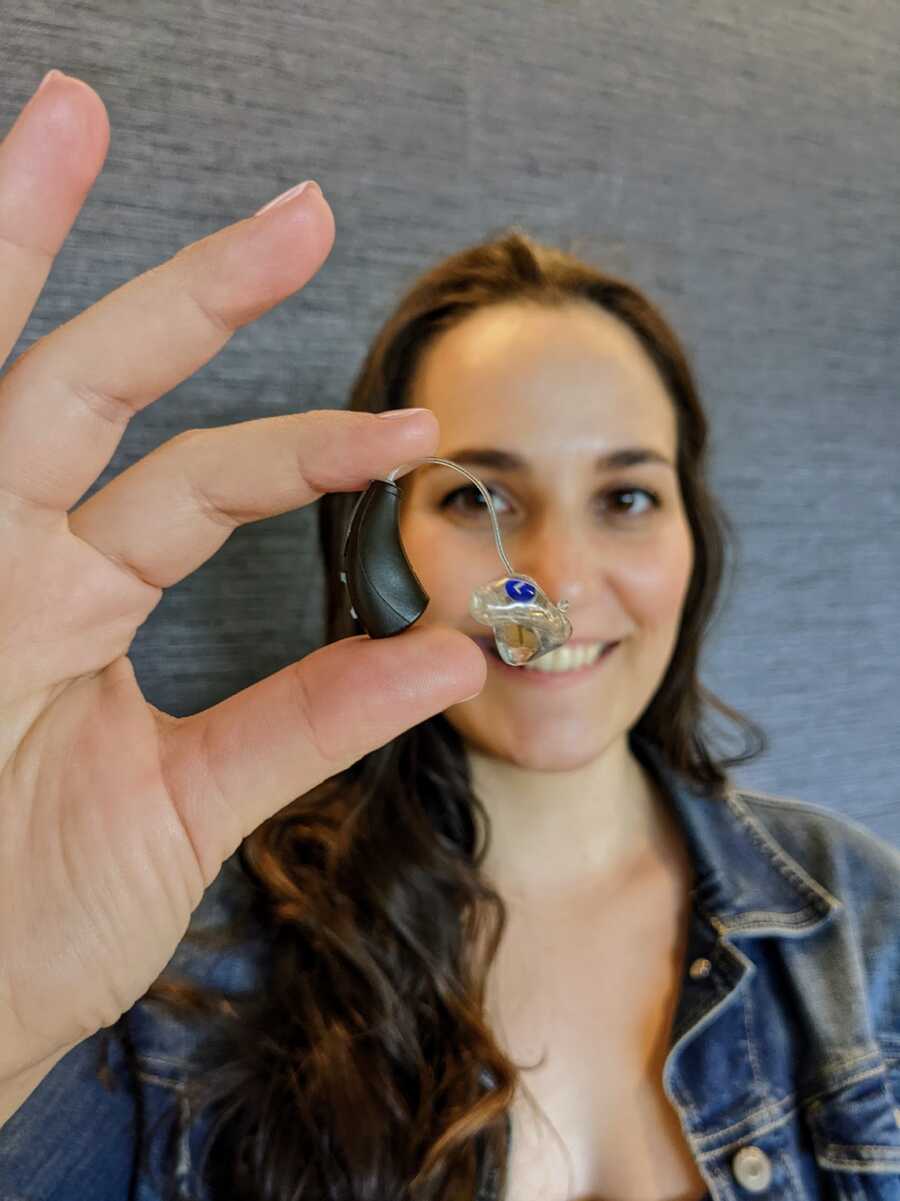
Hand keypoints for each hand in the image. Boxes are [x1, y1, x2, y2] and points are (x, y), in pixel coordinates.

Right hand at [0, 71, 485, 1086]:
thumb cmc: (39, 913)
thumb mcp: (192, 801)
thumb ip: (307, 716)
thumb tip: (448, 652)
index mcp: (72, 600)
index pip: (191, 476)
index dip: (302, 446)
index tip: (412, 432)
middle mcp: (8, 570)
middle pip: (85, 386)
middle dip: (178, 289)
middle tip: (290, 203)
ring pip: (12, 396)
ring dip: (20, 253)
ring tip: (69, 116)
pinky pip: (5, 480)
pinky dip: (27, 385)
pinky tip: (44, 279)